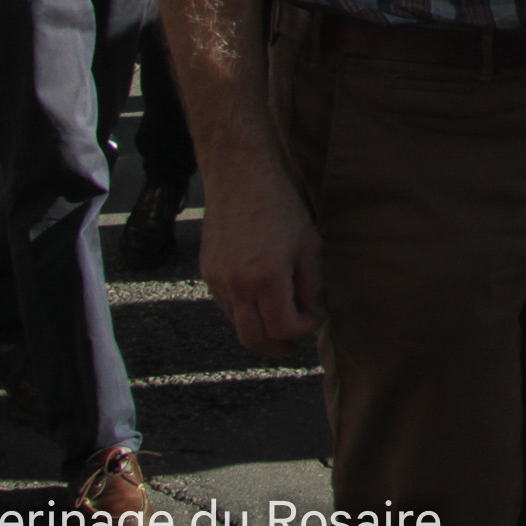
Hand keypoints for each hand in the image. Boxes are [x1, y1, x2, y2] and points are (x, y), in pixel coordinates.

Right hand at [201, 154, 324, 358]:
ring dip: (260, 331)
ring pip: (236, 324)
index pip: (283, 327)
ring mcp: (217, 280)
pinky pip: (226, 306)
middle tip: (294, 346)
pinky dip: (245, 313)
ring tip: (281, 325)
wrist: (239, 178)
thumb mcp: (309, 244)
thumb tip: (313, 311)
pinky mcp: (208, 273)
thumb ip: (311, 284)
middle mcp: (235, 285)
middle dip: (276, 347)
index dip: (304, 329)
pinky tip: (262, 302)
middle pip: (253, 338)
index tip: (317, 317)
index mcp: (265, 278)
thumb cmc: (280, 206)